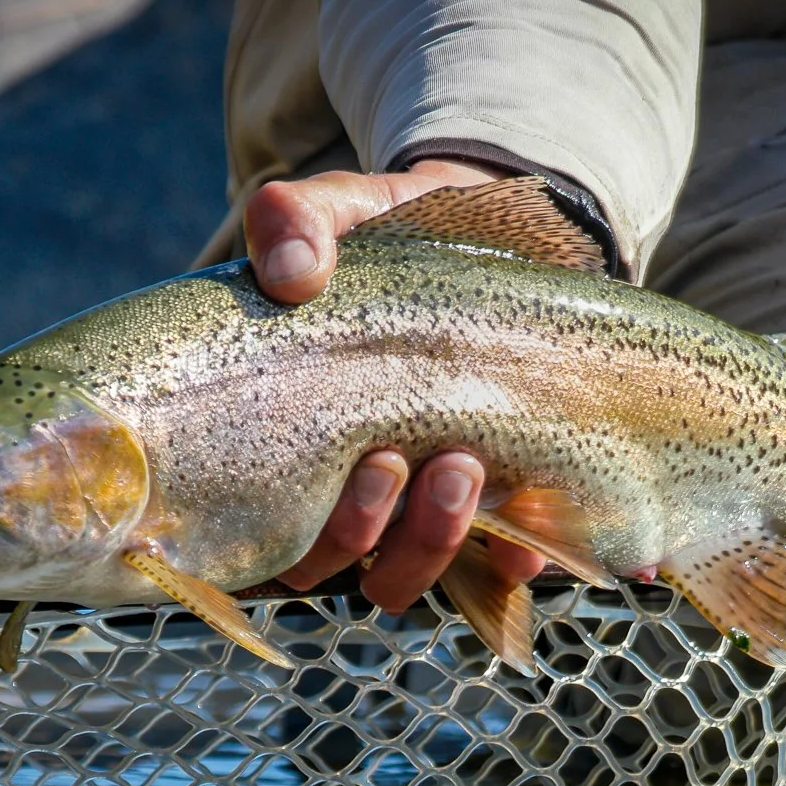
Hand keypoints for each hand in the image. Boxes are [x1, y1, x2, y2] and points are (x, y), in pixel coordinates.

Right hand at [253, 159, 544, 609]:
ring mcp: (415, 510)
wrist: (496, 236)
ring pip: (403, 575)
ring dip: (429, 541)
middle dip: (358, 530)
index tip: (317, 462)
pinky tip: (533, 517)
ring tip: (462, 467)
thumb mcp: (341, 211)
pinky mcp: (490, 511)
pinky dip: (514, 557)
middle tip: (392, 459)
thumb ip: (297, 223)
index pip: (253, 534)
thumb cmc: (391, 237)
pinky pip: (495, 568)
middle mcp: (342, 495)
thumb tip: (291, 275)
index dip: (272, 538)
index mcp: (283, 445)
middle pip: (329, 565)